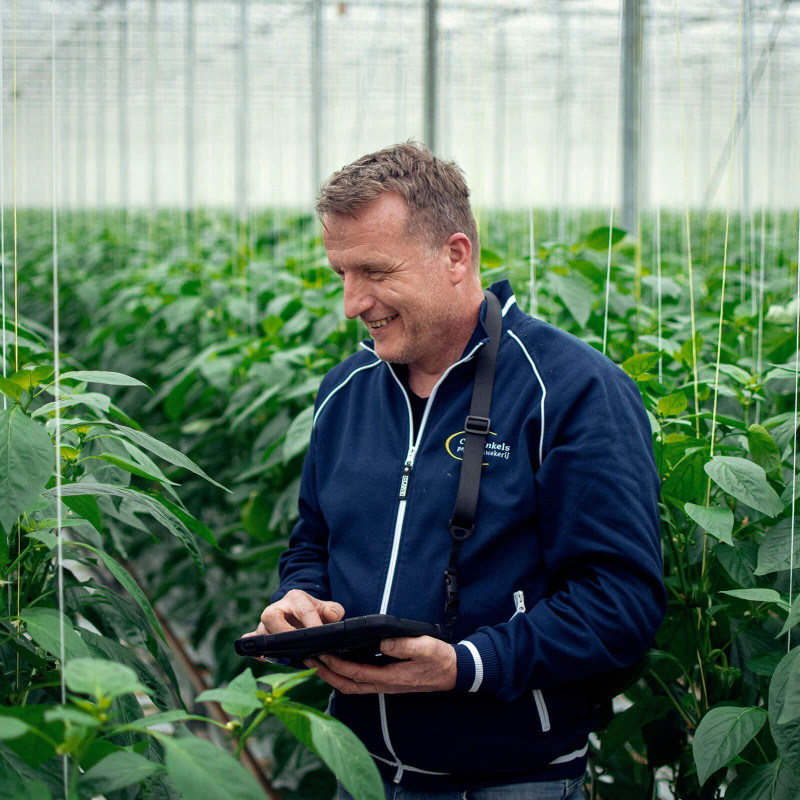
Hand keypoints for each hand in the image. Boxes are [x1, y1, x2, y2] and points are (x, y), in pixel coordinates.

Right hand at [240, 590, 344, 659]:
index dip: (313, 624)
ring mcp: (265, 622)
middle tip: (298, 645)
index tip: (320, 636)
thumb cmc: (313, 611)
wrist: (298, 611)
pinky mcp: (259, 634)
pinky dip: (256, 650)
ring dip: (272, 645)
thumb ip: (334, 610)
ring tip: (286, 656)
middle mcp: (276, 608)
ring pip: (261, 631)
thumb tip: (334, 617)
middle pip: (271, 617)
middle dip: (284, 632)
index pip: (304, 610)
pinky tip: (266, 657)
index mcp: (296, 598)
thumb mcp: (326, 607)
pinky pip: (251, 640)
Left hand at [307, 635, 456, 693]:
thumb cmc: (439, 659)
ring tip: (317, 662)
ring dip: (332, 676)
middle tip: (308, 659)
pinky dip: (344, 675)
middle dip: (326, 673)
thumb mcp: (425, 648)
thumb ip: (402, 646)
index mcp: (390, 677)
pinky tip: (339, 664)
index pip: (355, 673)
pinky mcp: (386, 680)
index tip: (321, 653)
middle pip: (346, 684)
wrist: (453, 672)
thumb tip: (381, 642)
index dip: (336, 665)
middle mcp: (383, 684)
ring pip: (351, 685)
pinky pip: (359, 681)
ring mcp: (384, 684)